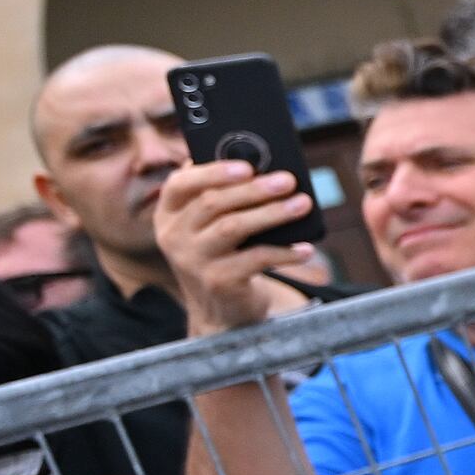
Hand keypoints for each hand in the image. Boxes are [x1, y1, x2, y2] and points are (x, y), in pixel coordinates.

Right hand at [148, 157, 323, 327]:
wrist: (221, 307)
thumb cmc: (224, 251)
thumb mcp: (213, 225)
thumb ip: (227, 197)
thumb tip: (267, 169)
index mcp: (169, 213)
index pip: (179, 184)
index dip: (212, 172)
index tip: (247, 167)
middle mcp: (174, 236)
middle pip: (212, 203)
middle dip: (253, 189)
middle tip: (288, 180)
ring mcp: (193, 261)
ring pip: (233, 227)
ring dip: (272, 213)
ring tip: (303, 204)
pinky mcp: (218, 282)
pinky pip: (255, 259)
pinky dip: (284, 252)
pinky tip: (306, 248)